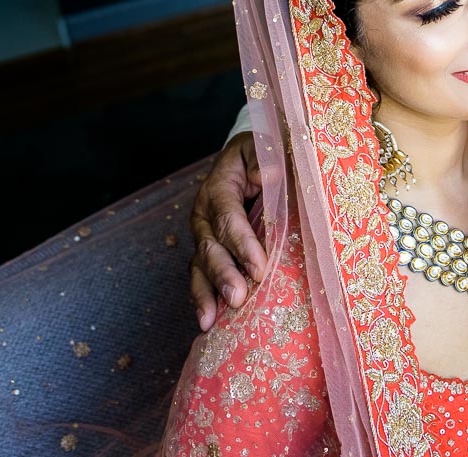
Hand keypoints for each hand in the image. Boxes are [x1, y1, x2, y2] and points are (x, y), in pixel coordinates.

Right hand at [189, 132, 266, 330]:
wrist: (247, 156)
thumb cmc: (261, 153)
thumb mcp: (263, 147)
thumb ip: (264, 160)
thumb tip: (267, 174)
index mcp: (219, 187)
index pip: (228, 217)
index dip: (242, 243)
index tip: (259, 267)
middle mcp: (205, 214)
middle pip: (210, 247)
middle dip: (223, 275)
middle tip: (238, 298)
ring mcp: (203, 234)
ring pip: (200, 265)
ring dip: (207, 293)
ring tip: (211, 319)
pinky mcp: (208, 250)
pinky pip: (201, 275)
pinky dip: (202, 298)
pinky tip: (208, 321)